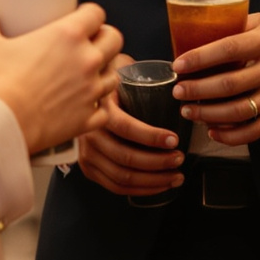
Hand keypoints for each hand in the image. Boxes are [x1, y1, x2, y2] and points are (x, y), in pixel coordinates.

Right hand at [0, 0, 122, 153]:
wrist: (3, 122)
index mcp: (68, 35)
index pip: (96, 14)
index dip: (91, 15)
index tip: (84, 20)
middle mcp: (87, 60)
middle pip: (114, 40)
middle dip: (106, 39)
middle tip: (93, 44)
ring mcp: (91, 90)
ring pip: (114, 75)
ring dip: (104, 73)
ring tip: (89, 75)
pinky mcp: (89, 117)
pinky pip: (105, 110)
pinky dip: (98, 108)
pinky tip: (85, 105)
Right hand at [76, 64, 183, 198]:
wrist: (79, 90)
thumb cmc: (109, 81)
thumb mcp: (122, 70)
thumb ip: (143, 76)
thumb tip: (180, 77)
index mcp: (98, 109)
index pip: (125, 128)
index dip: (151, 136)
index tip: (175, 139)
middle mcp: (89, 134)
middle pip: (126, 158)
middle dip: (158, 162)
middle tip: (179, 158)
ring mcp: (86, 154)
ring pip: (123, 177)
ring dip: (154, 180)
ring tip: (176, 175)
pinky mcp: (88, 169)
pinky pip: (116, 187)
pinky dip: (141, 189)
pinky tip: (160, 185)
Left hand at [170, 13, 259, 145]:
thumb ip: (237, 28)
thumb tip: (198, 36)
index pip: (228, 48)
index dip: (200, 59)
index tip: (179, 65)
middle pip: (229, 84)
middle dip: (197, 90)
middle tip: (178, 92)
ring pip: (238, 111)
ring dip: (208, 114)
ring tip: (189, 111)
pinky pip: (254, 131)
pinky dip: (229, 135)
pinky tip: (212, 130)